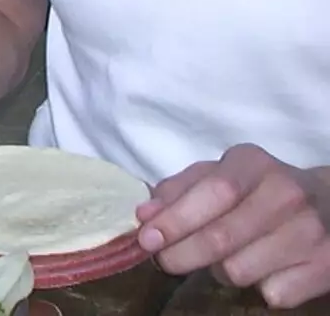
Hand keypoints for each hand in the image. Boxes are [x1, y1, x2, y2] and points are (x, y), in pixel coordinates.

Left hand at [136, 145, 329, 307]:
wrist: (329, 203)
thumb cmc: (258, 188)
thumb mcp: (220, 174)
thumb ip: (178, 190)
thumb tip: (145, 215)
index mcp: (253, 164)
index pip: (212, 193)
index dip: (175, 220)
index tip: (146, 238)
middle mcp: (286, 194)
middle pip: (221, 239)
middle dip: (180, 255)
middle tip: (165, 260)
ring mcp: (310, 232)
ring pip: (239, 271)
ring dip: (220, 270)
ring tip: (229, 255)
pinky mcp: (324, 267)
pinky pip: (271, 294)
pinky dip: (259, 287)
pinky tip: (264, 267)